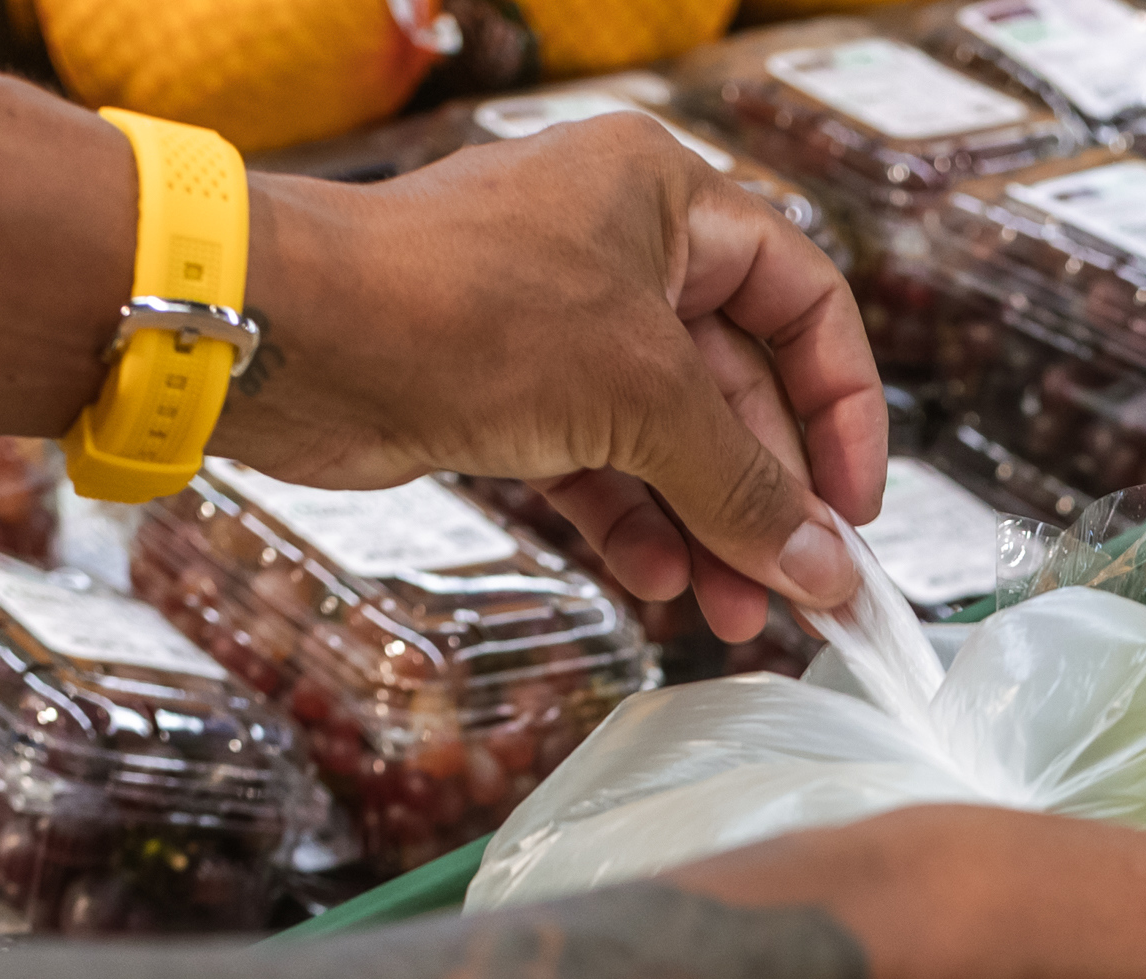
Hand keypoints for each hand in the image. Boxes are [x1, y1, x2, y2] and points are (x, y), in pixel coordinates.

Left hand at [227, 118, 881, 645]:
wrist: (292, 338)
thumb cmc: (456, 307)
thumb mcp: (639, 396)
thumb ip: (742, 486)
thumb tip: (825, 566)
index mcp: (667, 199)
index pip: (801, 300)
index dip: (841, 404)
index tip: (853, 504)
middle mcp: (618, 251)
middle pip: (737, 385)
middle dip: (769, 495)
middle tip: (801, 589)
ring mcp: (561, 326)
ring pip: (669, 438)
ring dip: (709, 528)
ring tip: (732, 613)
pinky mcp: (508, 393)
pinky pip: (603, 466)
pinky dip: (635, 524)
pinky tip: (660, 583)